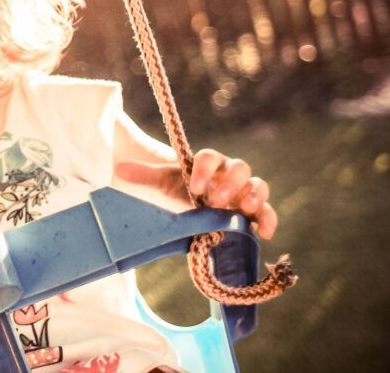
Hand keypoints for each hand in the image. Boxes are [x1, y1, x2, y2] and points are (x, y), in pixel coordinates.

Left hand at [114, 149, 277, 239]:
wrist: (193, 207)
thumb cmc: (180, 189)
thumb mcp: (162, 184)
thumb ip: (145, 176)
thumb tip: (120, 170)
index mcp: (208, 163)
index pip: (210, 157)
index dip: (204, 169)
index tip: (193, 185)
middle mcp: (230, 174)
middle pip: (240, 167)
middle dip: (229, 182)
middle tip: (214, 200)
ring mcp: (245, 193)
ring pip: (259, 186)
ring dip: (254, 196)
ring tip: (244, 208)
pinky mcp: (254, 213)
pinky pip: (268, 213)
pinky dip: (269, 220)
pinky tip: (263, 233)